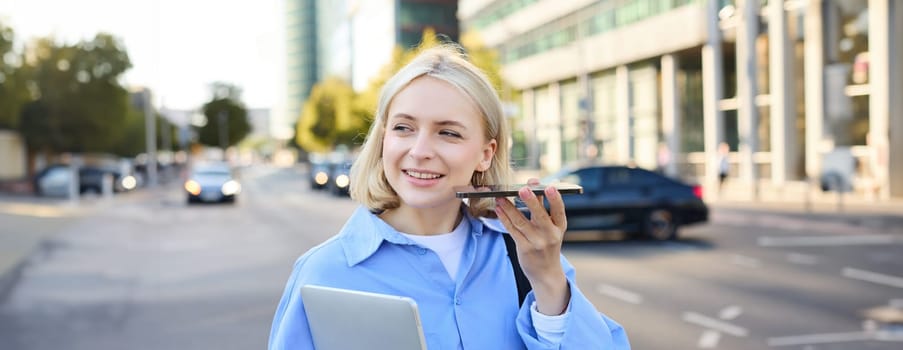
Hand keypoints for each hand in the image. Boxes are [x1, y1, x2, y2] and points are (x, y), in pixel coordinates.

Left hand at [494, 178, 569, 314]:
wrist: (546, 272)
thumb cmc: (548, 244)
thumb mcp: (551, 228)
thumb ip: (543, 208)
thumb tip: (532, 185)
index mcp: (560, 227)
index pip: (559, 211)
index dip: (555, 199)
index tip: (550, 186)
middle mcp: (550, 235)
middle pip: (540, 216)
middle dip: (531, 201)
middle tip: (523, 189)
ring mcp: (537, 243)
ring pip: (521, 222)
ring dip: (509, 208)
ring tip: (500, 197)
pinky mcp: (524, 248)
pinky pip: (512, 231)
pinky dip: (504, 218)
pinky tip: (498, 209)